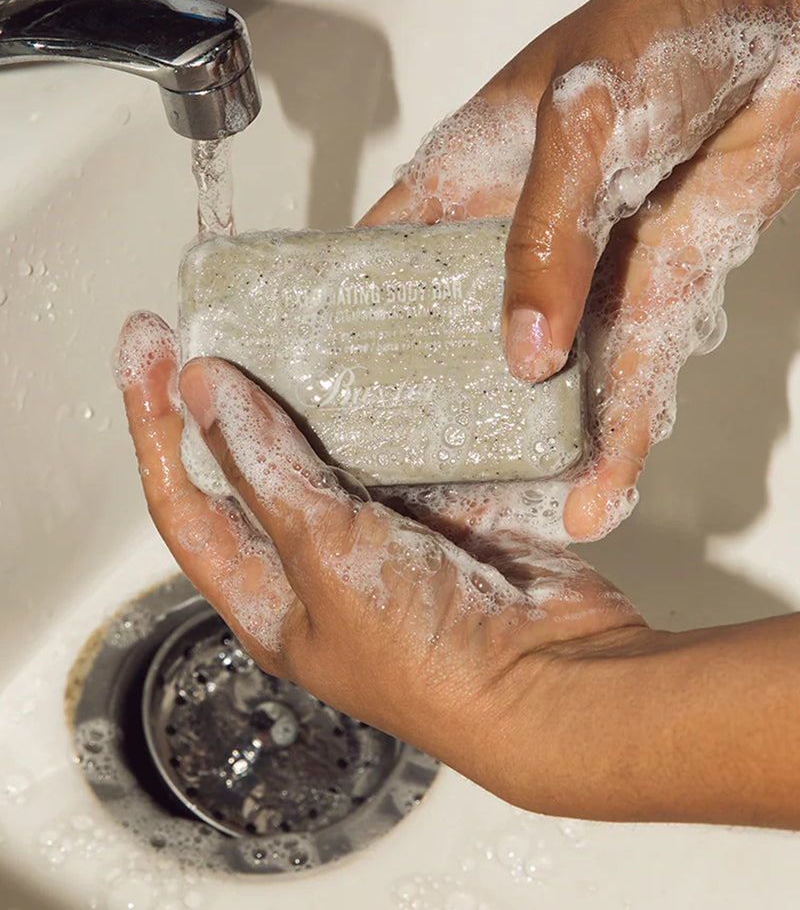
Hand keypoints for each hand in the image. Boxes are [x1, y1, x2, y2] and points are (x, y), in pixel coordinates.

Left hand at [116, 311, 642, 807]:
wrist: (554, 678)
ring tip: (297, 324)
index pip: (186, 501)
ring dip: (315, 387)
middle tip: (219, 320)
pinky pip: (401, 437)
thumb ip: (268, 475)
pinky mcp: (439, 502)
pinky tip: (385, 353)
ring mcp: (380, 527)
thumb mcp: (328, 564)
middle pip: (254, 463)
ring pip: (330, 440)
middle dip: (231, 394)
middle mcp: (316, 560)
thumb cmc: (435, 662)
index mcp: (268, 594)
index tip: (147, 355)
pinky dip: (392, 398)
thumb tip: (205, 394)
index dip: (157, 427)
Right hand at [362, 0, 799, 540]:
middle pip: (462, 340)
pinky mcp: (655, 292)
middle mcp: (519, 235)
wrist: (792, 16)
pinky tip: (596, 490)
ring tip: (501, 519)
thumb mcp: (580, 120)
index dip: (353, 328)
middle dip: (443, 413)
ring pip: (547, 376)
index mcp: (468, 177)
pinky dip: (616, 436)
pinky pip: (630, 376)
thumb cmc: (669, 20)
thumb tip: (524, 347)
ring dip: (530, 447)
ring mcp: (588, 271)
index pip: (386, 264)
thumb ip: (545, 235)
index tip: (329, 398)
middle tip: (415, 494)